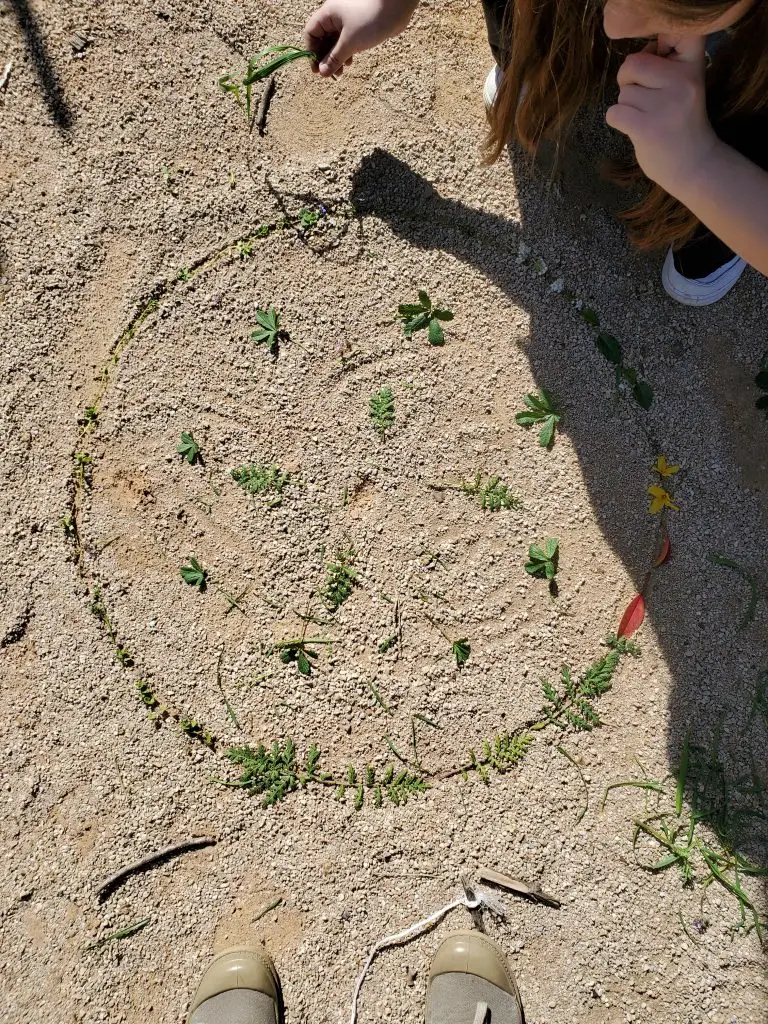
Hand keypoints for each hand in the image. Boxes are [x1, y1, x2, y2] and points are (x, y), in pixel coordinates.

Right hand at [302, 0, 418, 76]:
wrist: (396, 7)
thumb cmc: (371, 19)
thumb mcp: (350, 42)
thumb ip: (334, 58)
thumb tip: (322, 73)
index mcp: (328, 14)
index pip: (311, 33)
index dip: (312, 52)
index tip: (317, 70)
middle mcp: (335, 16)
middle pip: (322, 39)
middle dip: (325, 57)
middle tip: (331, 74)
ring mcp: (347, 20)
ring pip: (335, 41)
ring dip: (336, 57)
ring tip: (341, 72)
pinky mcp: (358, 26)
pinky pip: (346, 41)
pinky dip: (346, 52)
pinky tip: (350, 62)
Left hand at [606, 36, 718, 198]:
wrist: (694, 165)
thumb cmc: (680, 122)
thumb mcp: (683, 85)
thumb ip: (663, 65)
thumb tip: (637, 53)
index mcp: (692, 66)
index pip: (679, 31)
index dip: (660, 38)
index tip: (658, 58)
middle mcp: (682, 82)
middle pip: (633, 64)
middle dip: (629, 80)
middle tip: (644, 99)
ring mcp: (665, 106)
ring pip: (623, 93)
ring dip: (627, 106)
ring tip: (647, 118)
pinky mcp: (647, 128)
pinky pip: (614, 113)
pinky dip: (618, 120)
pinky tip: (636, 128)